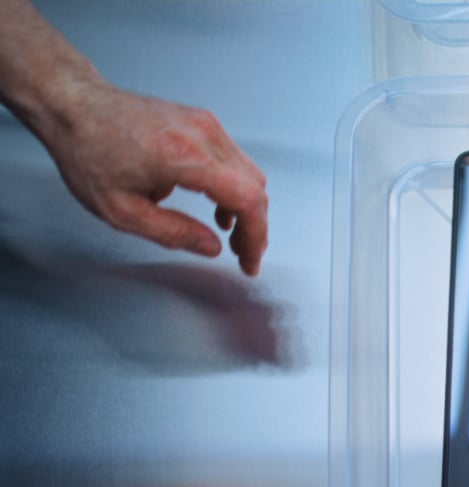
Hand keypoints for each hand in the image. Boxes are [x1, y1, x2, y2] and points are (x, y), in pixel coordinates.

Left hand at [40, 78, 268, 275]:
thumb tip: (211, 247)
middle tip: (241, 253)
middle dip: (254, 226)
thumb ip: (173, 233)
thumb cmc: (87, 150)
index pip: (247, 200)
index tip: (250, 260)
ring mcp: (205, 124)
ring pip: (248, 174)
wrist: (72, 105)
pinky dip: (233, 187)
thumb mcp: (121, 210)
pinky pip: (234, 160)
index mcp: (185, 158)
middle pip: (254, 188)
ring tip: (229, 232)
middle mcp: (202, 135)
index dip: (256, 236)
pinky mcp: (201, 122)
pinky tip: (217, 205)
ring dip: (244, 207)